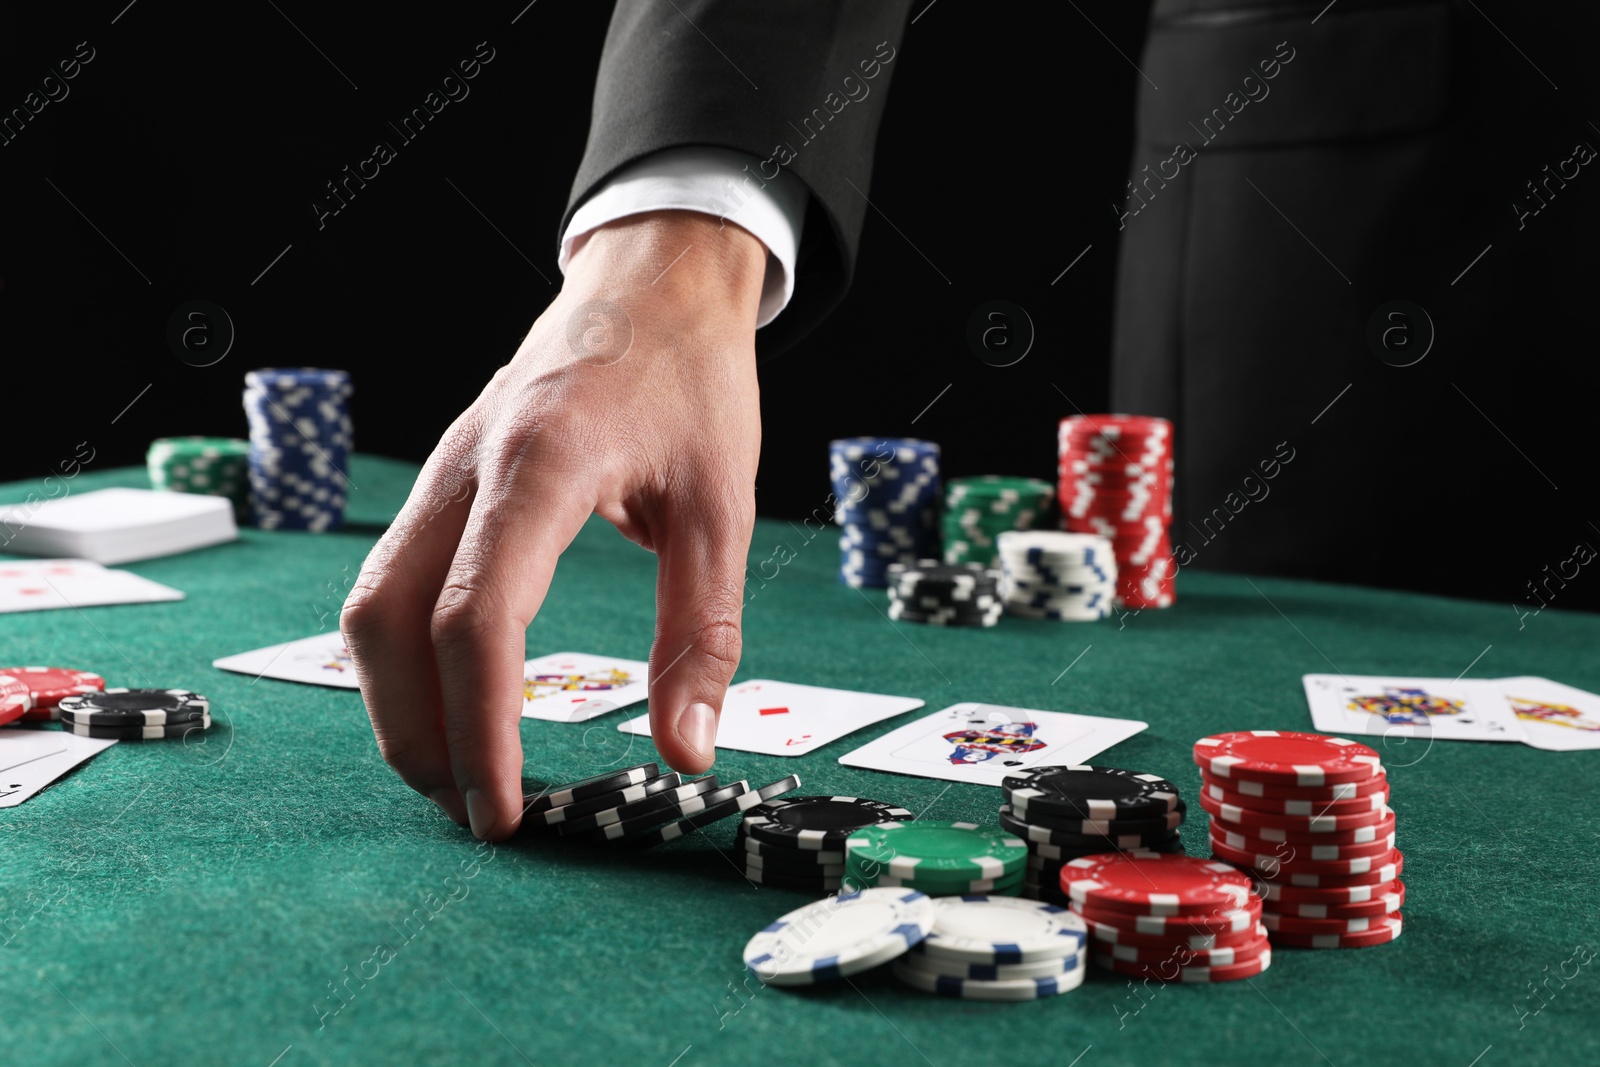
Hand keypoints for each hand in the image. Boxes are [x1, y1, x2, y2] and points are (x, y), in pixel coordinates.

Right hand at [342, 210, 766, 839]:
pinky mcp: (440, 482)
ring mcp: (440, 470)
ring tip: (457, 772)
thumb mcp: (724, 507)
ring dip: (397, 701)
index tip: (505, 810)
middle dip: (418, 733)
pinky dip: (403, 656)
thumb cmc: (694, 382)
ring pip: (369, 605)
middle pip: (388, 622)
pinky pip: (390, 580)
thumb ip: (703, 634)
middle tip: (478, 813)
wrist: (650, 282)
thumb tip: (686, 753)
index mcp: (544, 462)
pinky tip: (449, 699)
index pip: (477, 616)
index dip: (481, 728)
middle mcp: (467, 466)